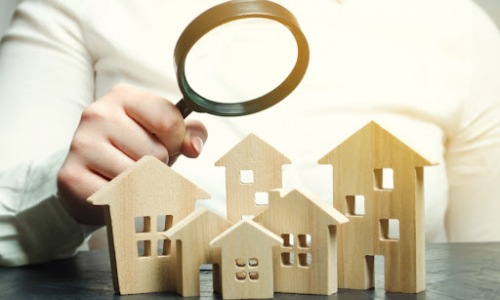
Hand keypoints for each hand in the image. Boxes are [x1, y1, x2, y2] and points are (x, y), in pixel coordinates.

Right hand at [57, 84, 206, 224]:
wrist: (88, 177)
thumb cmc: (133, 151)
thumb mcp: (164, 134)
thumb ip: (189, 133)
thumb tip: (193, 148)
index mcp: (123, 96)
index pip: (169, 121)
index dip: (177, 142)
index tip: (167, 146)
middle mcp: (98, 113)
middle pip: (156, 152)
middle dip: (159, 166)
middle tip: (143, 164)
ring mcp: (81, 143)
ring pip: (139, 175)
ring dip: (143, 184)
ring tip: (130, 177)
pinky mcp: (72, 175)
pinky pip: (118, 194)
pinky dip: (124, 199)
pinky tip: (113, 190)